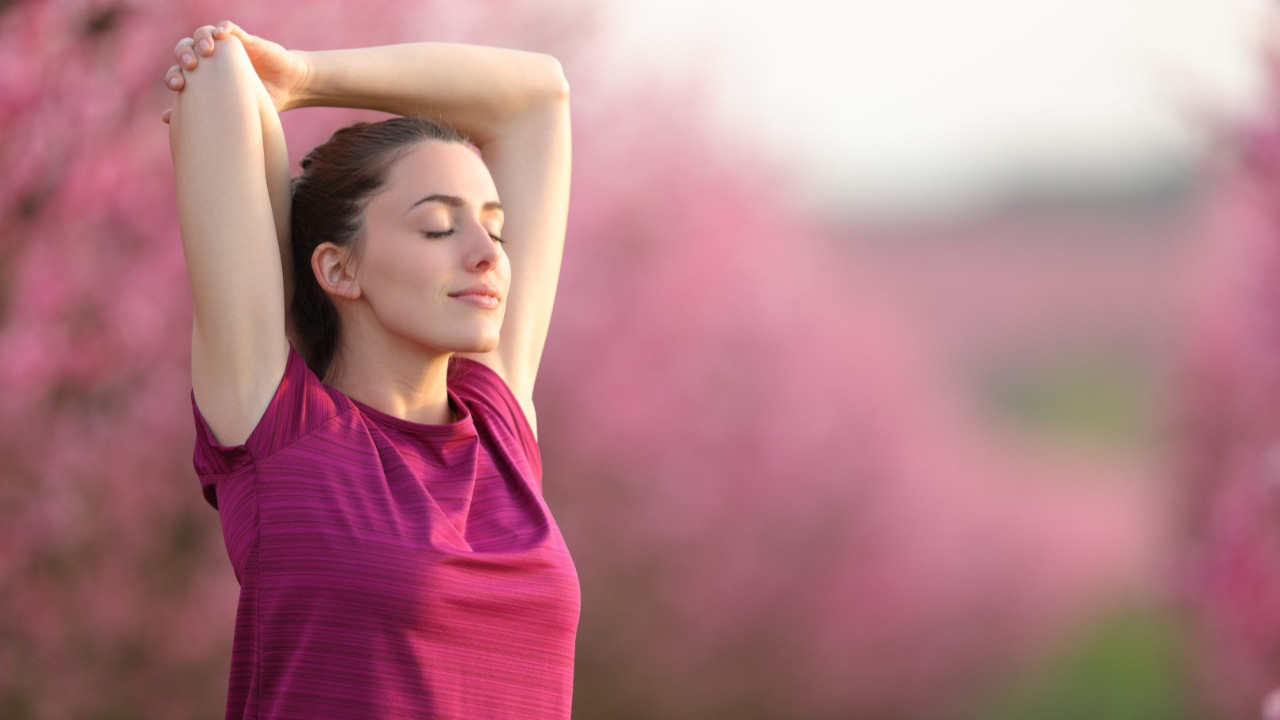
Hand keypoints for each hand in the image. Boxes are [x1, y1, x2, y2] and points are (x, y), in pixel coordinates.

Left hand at [161, 21, 309, 122]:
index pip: (180, 70)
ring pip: (203, 33)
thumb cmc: (258, 104)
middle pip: (186, 47)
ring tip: (206, 50)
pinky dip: (223, 27)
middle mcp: (212, 60)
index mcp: (204, 78)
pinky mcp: (245, 40)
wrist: (288, 90)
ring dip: (200, 38)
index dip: (174, 74)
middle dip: (183, 53)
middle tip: (190, 65)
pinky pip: (229, 27)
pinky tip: (221, 33)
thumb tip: (165, 119)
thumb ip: (201, 113)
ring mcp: (227, 49)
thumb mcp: (231, 113)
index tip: (176, 86)